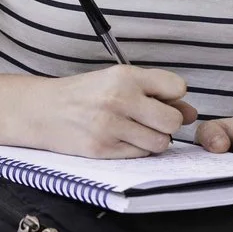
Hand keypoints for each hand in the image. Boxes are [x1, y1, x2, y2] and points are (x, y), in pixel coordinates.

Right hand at [13, 65, 197, 157]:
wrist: (42, 110)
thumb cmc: (83, 94)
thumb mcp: (116, 80)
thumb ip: (155, 92)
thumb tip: (190, 113)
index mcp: (125, 76)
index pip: (177, 87)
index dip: (173, 96)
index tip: (161, 99)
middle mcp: (119, 99)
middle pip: (173, 120)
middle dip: (167, 123)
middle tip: (151, 120)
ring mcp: (110, 126)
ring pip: (160, 142)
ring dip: (153, 139)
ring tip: (135, 131)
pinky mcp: (103, 149)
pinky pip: (140, 155)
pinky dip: (137, 150)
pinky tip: (121, 140)